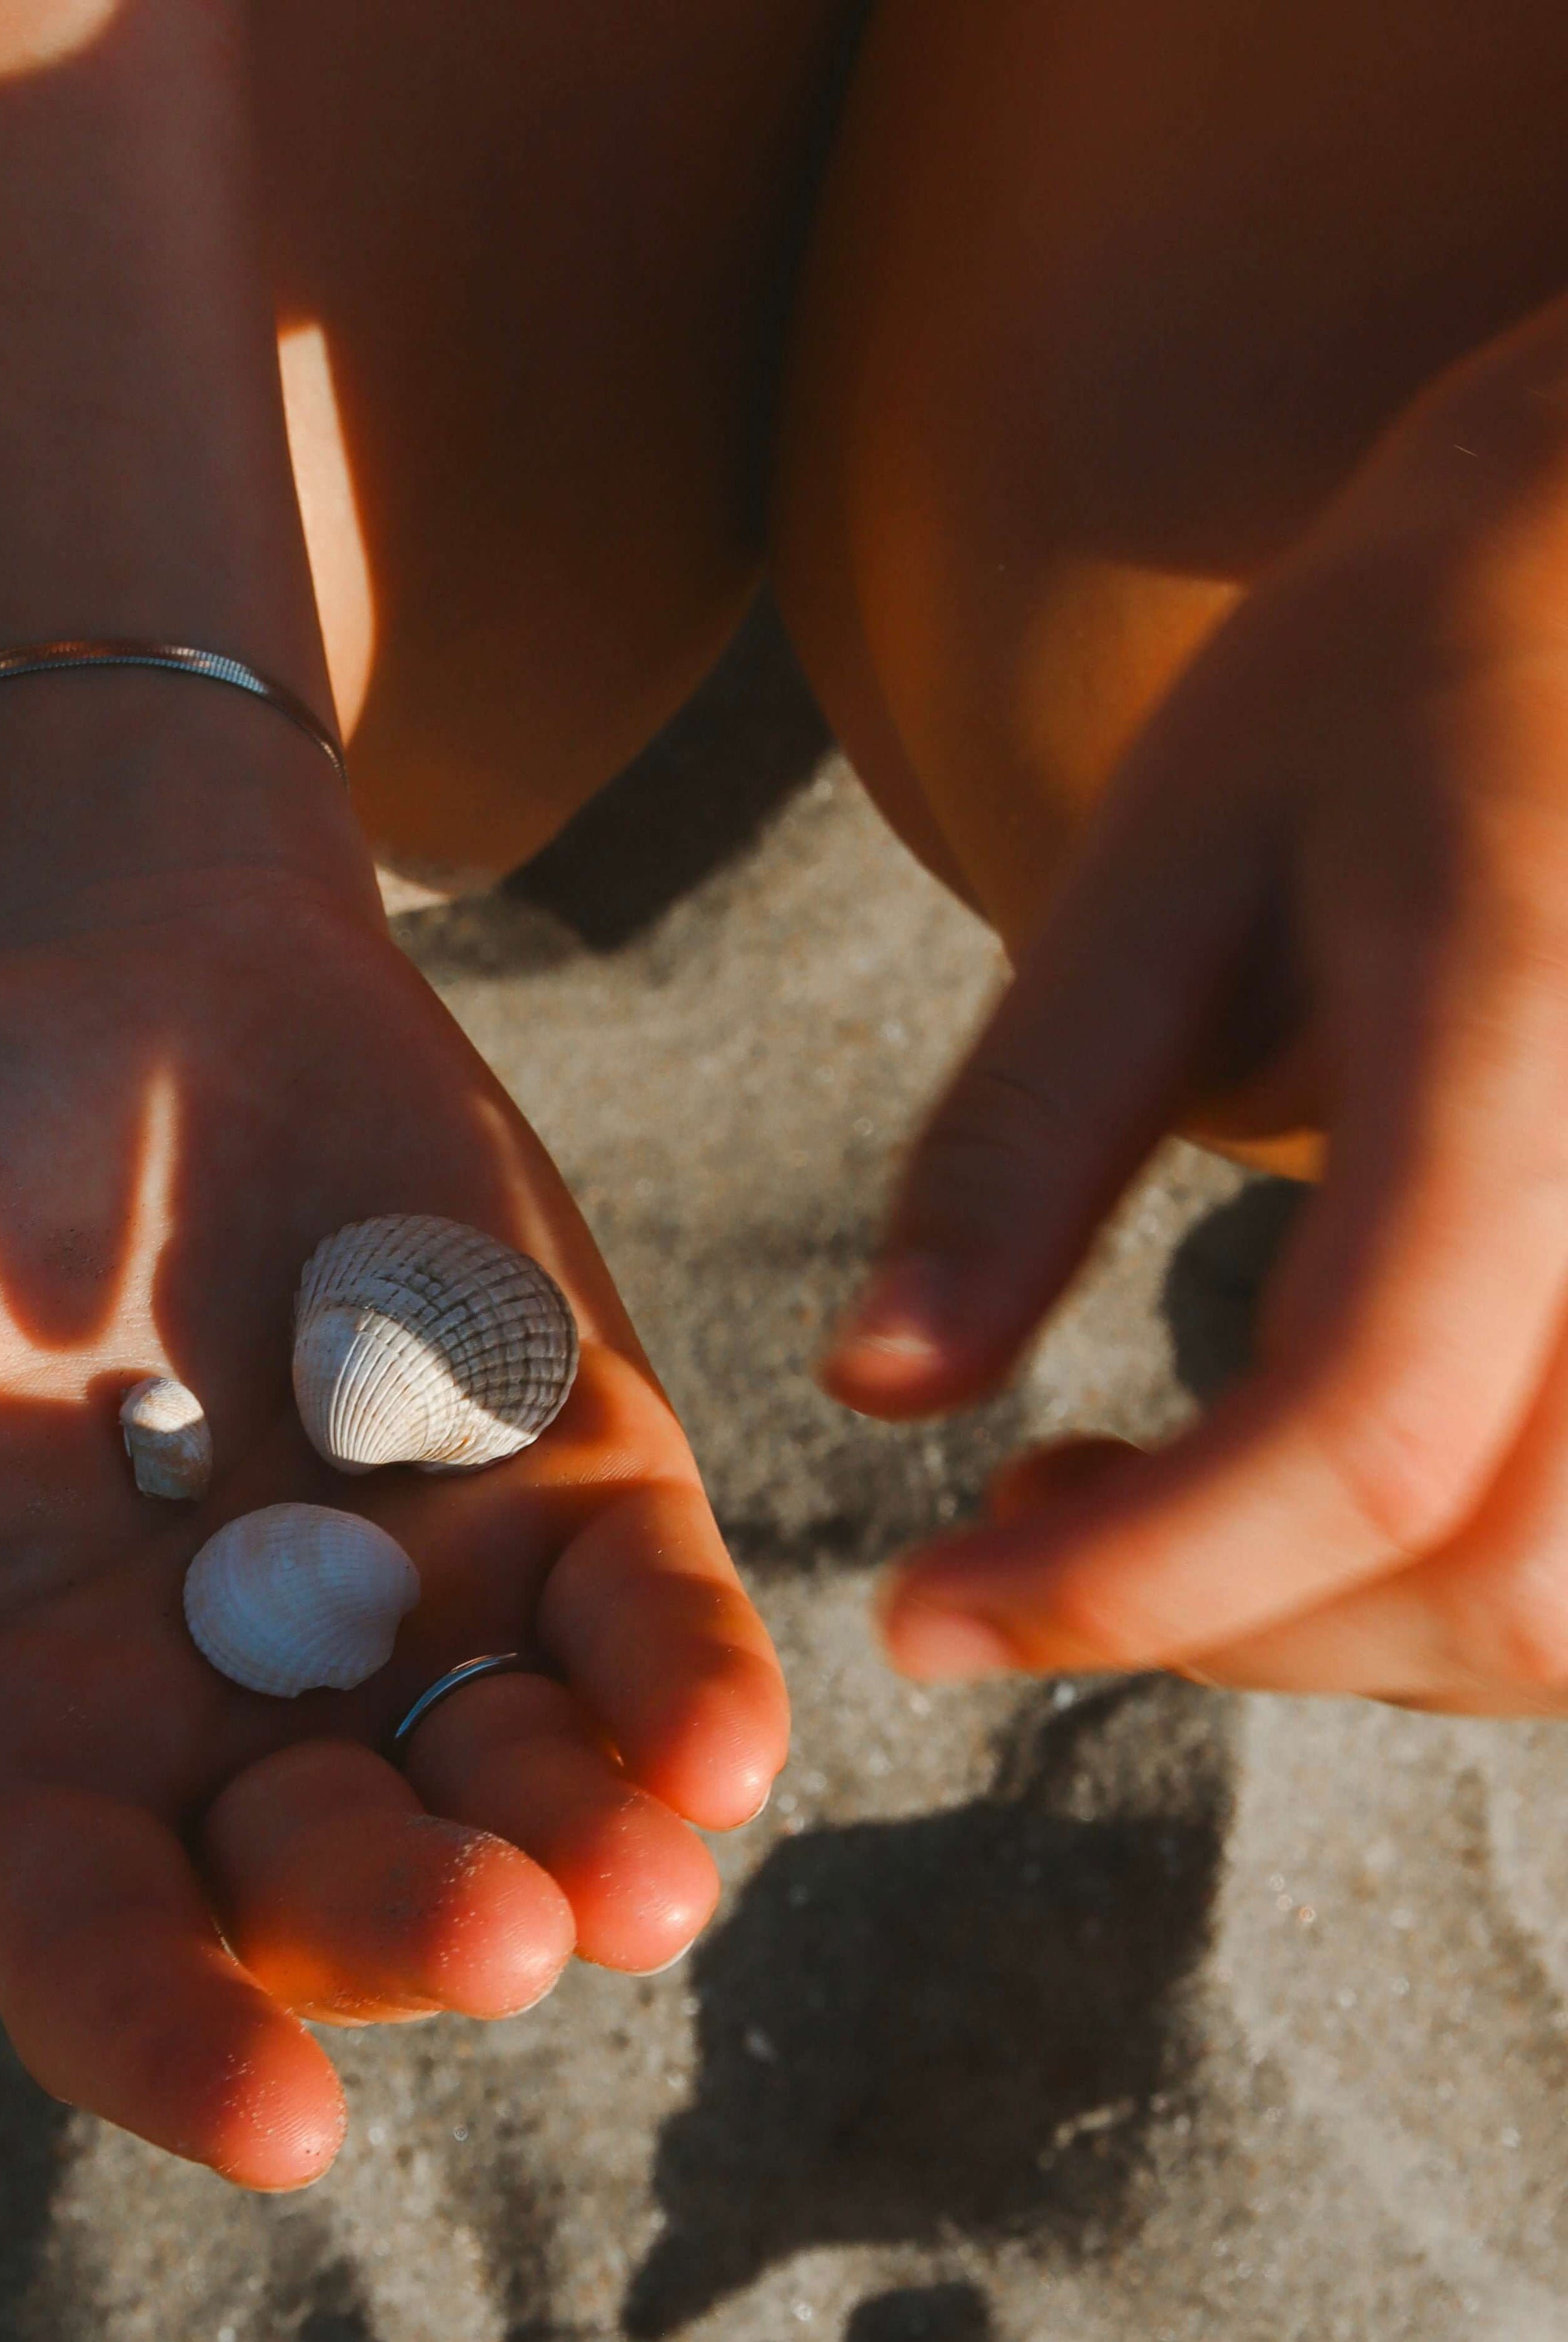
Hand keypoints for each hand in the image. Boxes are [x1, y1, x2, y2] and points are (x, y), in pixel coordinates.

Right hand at [0, 875, 784, 2183]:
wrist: (107, 974)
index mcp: (54, 1740)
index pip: (116, 1954)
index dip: (182, 2050)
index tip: (279, 2131)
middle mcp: (249, 1712)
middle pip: (345, 1889)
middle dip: (417, 1921)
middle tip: (503, 1931)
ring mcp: (421, 1607)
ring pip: (523, 1786)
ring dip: (590, 1845)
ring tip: (644, 1879)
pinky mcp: (565, 1479)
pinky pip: (647, 1621)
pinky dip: (687, 1680)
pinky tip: (726, 1737)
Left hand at [824, 302, 1567, 1713]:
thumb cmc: (1399, 674)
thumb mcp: (1166, 868)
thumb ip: (1025, 1140)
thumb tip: (873, 1389)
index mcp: (1548, 1041)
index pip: (1363, 1431)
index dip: (1122, 1579)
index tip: (921, 1617)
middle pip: (1504, 1584)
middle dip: (1226, 1627)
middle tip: (1028, 1532)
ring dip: (1347, 1634)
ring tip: (1153, 1505)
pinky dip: (1457, 1574)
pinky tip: (1316, 1475)